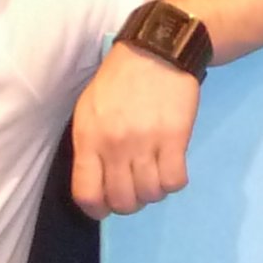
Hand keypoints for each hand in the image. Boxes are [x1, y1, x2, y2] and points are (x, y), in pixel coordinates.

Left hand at [70, 35, 202, 214]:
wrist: (156, 52)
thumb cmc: (118, 81)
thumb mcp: (89, 110)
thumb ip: (89, 147)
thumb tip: (97, 183)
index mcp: (89, 138)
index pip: (87, 194)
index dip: (96, 210)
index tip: (105, 208)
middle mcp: (115, 145)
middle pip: (122, 201)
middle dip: (129, 203)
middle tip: (135, 188)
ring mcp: (145, 143)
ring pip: (150, 194)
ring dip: (153, 192)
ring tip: (154, 174)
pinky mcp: (174, 139)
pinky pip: (175, 181)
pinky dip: (173, 182)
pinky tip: (171, 167)